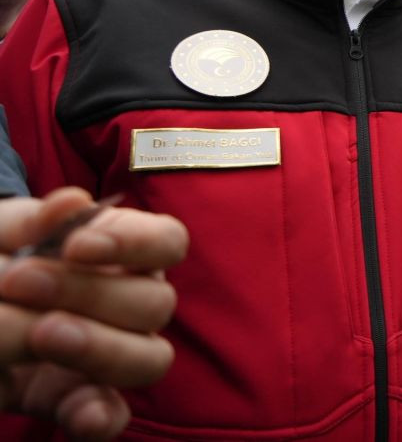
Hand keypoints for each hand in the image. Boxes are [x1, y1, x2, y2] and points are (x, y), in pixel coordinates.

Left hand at [0, 188, 187, 439]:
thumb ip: (27, 224)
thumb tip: (74, 204)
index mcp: (120, 251)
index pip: (167, 242)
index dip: (137, 244)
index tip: (76, 246)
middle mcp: (127, 302)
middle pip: (157, 303)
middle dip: (90, 293)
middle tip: (15, 281)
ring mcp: (106, 355)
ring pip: (150, 359)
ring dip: (102, 348)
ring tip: (40, 336)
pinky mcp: (74, 400)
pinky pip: (110, 414)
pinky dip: (99, 416)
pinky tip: (77, 412)